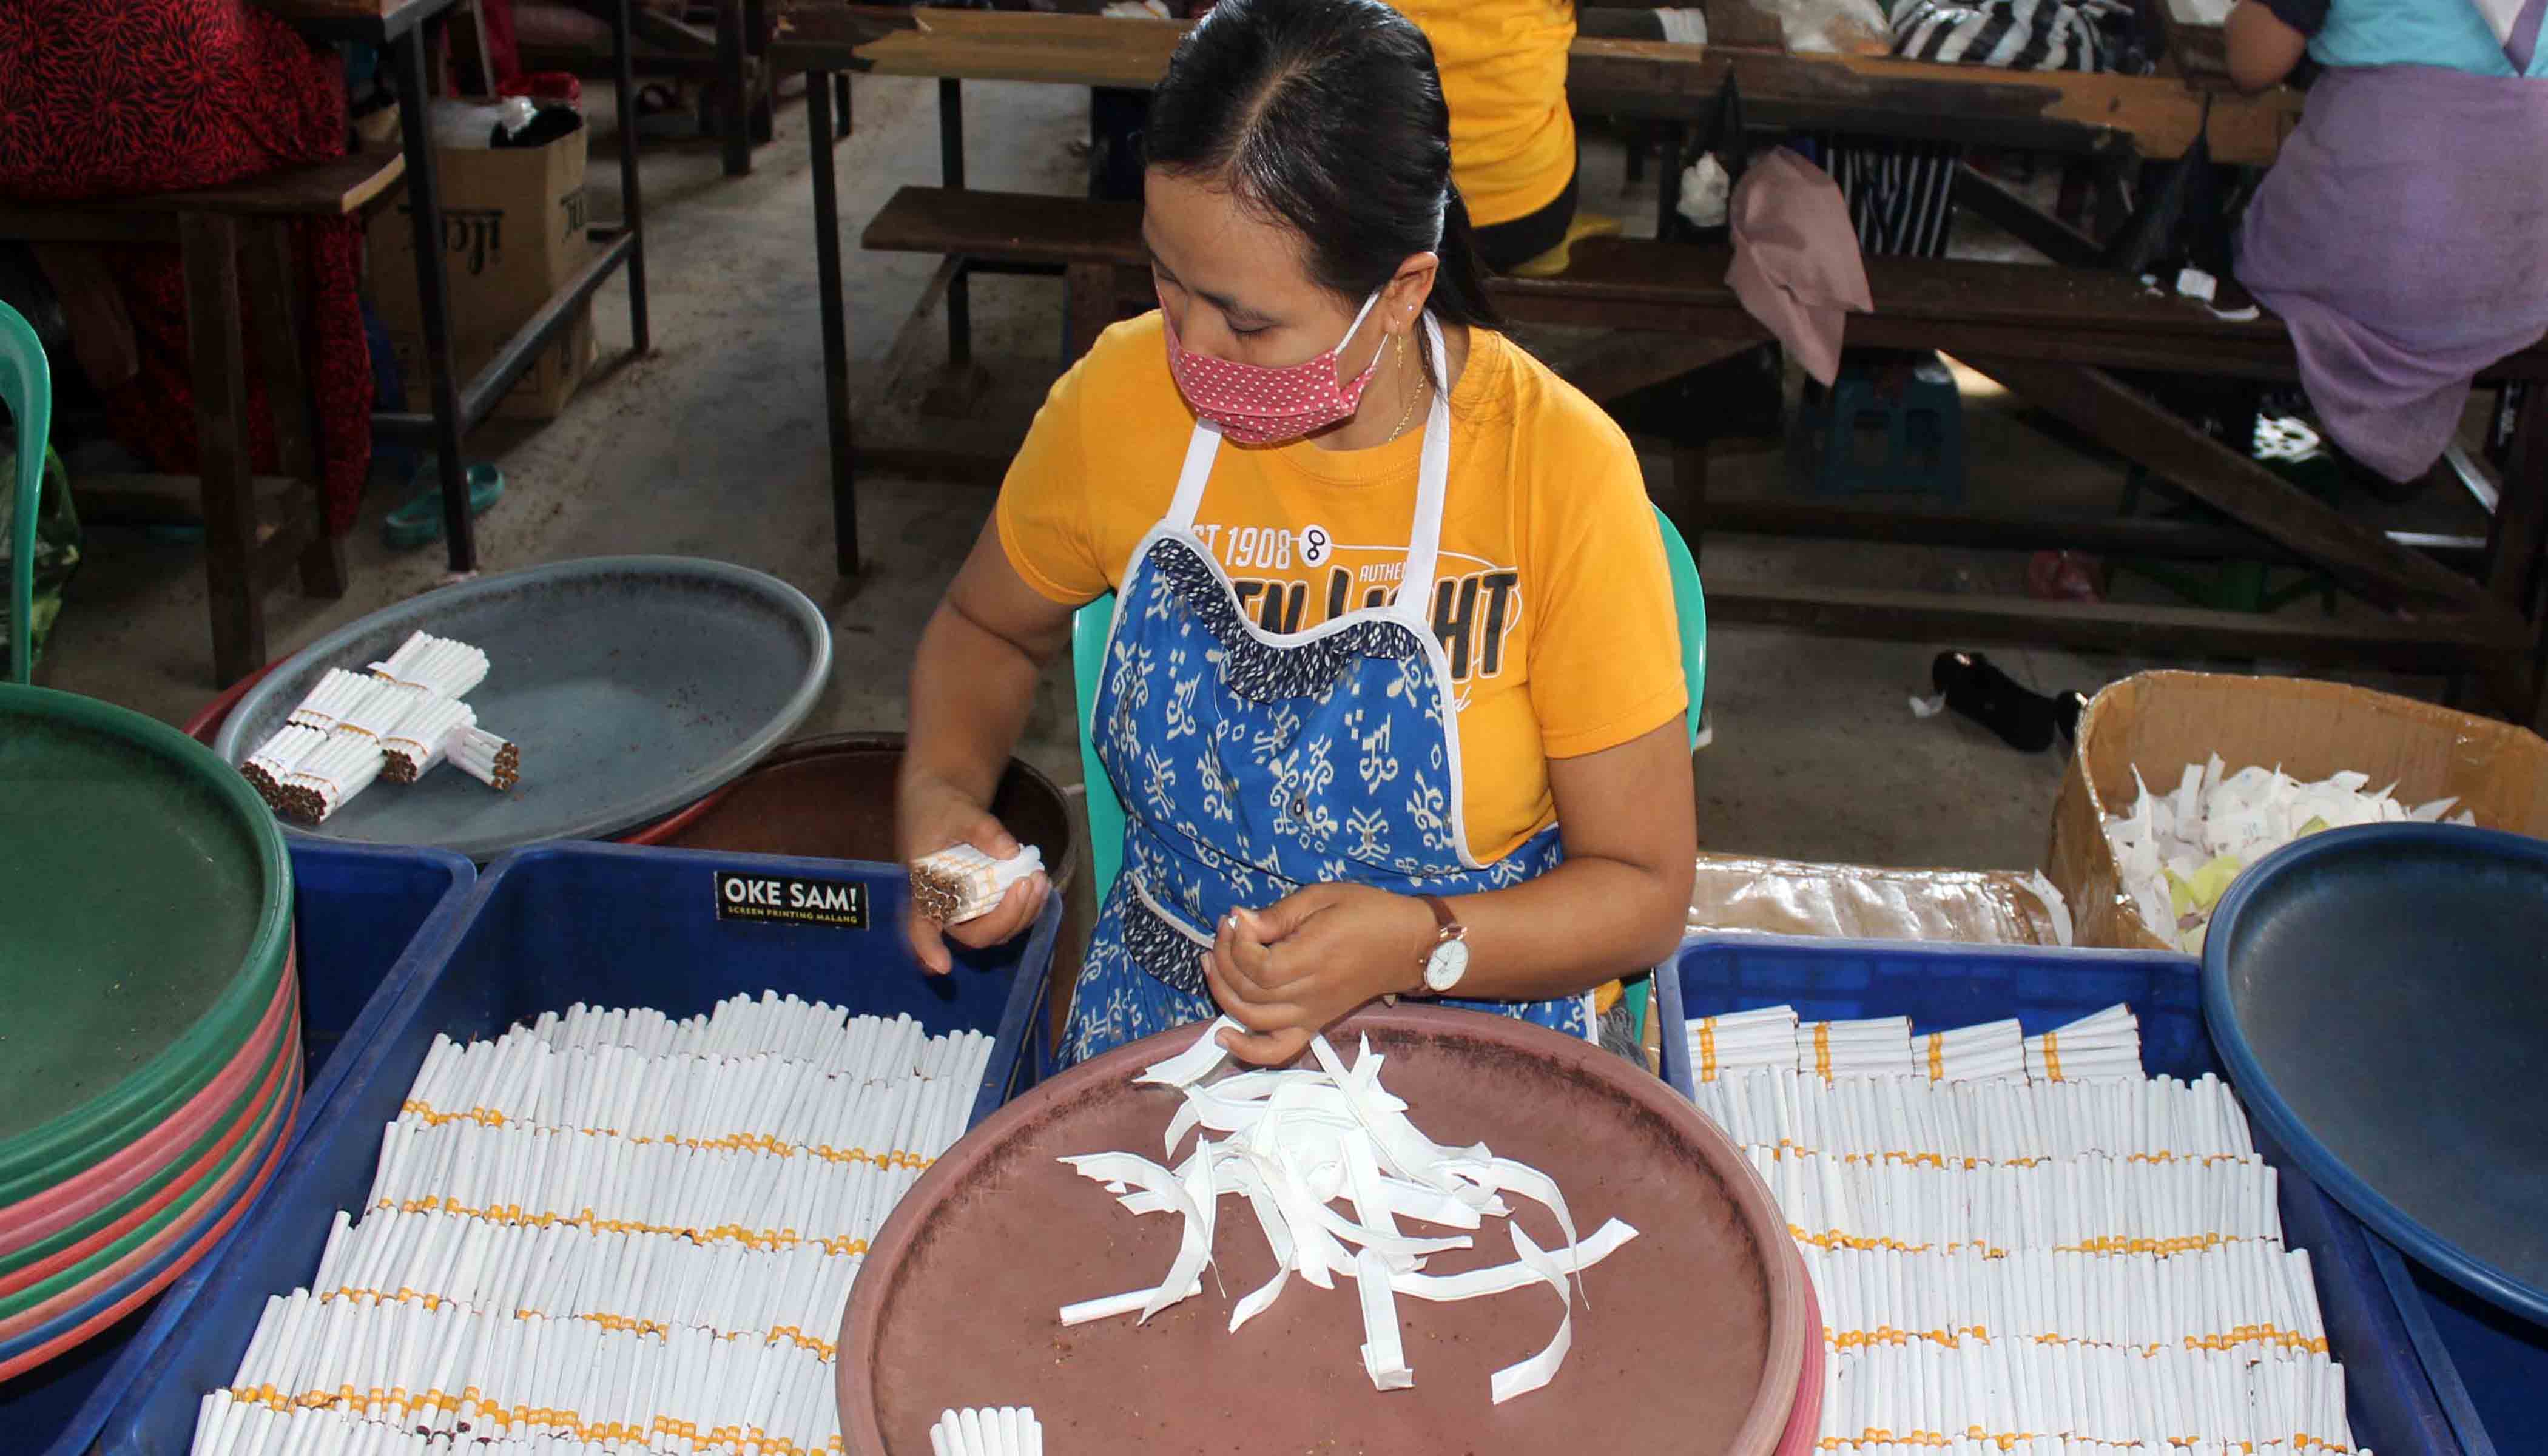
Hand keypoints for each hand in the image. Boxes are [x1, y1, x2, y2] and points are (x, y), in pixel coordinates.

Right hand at [898, 771, 1050, 974]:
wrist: (943, 805)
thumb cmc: (940, 809)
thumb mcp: (959, 810)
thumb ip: (982, 830)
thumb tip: (1011, 851)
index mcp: (924, 888)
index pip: (920, 926)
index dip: (928, 948)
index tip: (943, 966)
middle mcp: (945, 908)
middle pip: (972, 935)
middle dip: (1006, 918)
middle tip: (1027, 882)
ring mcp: (968, 911)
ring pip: (996, 933)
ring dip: (1023, 913)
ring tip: (1039, 878)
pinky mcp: (986, 906)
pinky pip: (1009, 920)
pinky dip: (1028, 907)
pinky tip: (1039, 883)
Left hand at [1203, 884, 1433, 1065]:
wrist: (1407, 945)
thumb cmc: (1367, 913)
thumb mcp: (1321, 897)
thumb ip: (1277, 915)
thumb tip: (1237, 920)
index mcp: (1314, 959)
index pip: (1258, 968)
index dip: (1236, 944)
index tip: (1236, 917)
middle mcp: (1310, 995)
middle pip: (1249, 992)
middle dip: (1223, 959)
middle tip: (1224, 930)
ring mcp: (1311, 1015)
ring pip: (1253, 1019)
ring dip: (1222, 993)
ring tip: (1212, 961)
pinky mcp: (1314, 1024)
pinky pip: (1278, 1050)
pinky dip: (1247, 1051)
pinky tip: (1223, 1035)